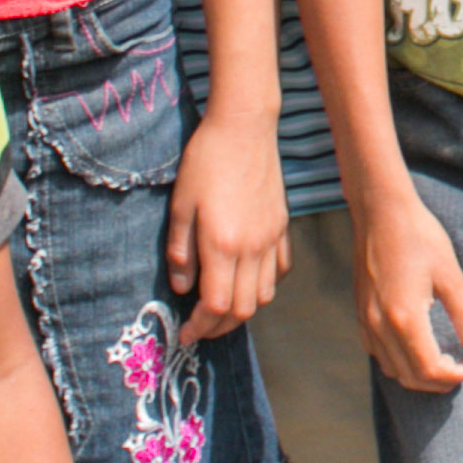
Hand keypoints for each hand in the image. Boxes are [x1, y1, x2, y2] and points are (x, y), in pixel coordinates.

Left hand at [164, 105, 288, 340]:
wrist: (244, 127)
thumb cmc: (205, 161)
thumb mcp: (181, 205)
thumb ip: (181, 251)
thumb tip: (181, 287)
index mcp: (222, 245)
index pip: (215, 305)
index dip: (199, 327)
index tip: (184, 334)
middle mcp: (252, 248)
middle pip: (242, 309)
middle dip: (219, 327)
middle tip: (199, 328)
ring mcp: (271, 239)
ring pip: (264, 295)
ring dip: (242, 311)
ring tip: (221, 310)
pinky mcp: (282, 227)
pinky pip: (279, 271)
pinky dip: (263, 287)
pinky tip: (247, 281)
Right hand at [352, 188, 462, 390]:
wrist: (381, 211)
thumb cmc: (419, 237)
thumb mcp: (451, 274)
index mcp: (405, 318)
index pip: (429, 368)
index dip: (454, 376)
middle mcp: (380, 325)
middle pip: (409, 376)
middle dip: (438, 382)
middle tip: (461, 370)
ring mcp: (366, 319)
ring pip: (390, 368)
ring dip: (417, 375)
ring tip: (442, 363)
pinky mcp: (360, 311)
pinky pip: (376, 351)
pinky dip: (397, 361)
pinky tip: (415, 348)